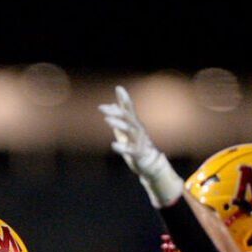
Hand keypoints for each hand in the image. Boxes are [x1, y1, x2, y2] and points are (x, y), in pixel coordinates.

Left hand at [98, 86, 183, 207]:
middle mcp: (138, 130)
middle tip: (102, 108)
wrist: (149, 163)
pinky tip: (113, 145)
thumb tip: (110, 104)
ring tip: (107, 120)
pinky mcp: (138, 154)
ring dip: (118, 125)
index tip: (118, 88)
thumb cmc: (136, 145)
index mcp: (134, 124)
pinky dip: (122, 147)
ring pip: (130, 131)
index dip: (125, 98)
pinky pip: (130, 150)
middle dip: (116, 111)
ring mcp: (139, 142)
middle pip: (128, 118)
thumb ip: (119, 118)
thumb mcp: (126, 130)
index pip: (129, 109)